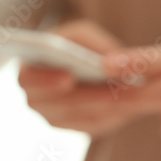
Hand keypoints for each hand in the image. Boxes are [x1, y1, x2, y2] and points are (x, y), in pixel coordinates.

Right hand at [18, 19, 149, 136]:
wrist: (82, 62)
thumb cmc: (77, 43)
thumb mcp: (82, 34)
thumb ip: (91, 45)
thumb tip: (106, 64)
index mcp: (28, 73)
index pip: (28, 81)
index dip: (46, 82)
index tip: (68, 78)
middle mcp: (35, 100)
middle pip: (57, 106)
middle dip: (87, 98)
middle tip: (111, 92)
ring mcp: (53, 117)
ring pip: (79, 118)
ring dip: (106, 108)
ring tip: (130, 97)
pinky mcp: (75, 126)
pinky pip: (93, 126)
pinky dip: (113, 116)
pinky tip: (132, 106)